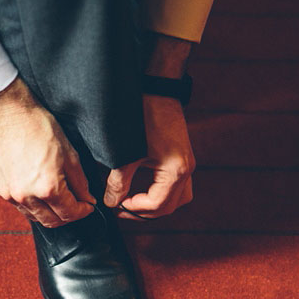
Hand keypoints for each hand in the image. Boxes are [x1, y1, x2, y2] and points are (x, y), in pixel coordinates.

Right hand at [0, 77, 94, 226]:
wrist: (11, 114)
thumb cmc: (41, 128)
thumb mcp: (70, 154)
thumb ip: (80, 182)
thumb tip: (87, 200)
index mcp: (48, 187)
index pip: (70, 213)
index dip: (83, 211)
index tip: (88, 206)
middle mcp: (27, 196)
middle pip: (53, 221)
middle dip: (68, 216)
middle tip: (76, 205)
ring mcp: (11, 195)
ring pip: (36, 217)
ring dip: (50, 213)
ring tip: (58, 199)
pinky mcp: (1, 190)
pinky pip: (21, 207)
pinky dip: (33, 206)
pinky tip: (40, 192)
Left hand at [103, 94, 194, 218]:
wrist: (156, 87)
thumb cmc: (142, 116)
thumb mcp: (125, 154)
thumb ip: (118, 182)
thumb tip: (111, 202)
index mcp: (176, 170)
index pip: (156, 205)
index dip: (133, 209)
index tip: (115, 204)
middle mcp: (186, 169)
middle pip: (168, 207)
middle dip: (143, 211)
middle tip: (120, 207)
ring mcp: (186, 163)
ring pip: (176, 198)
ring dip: (154, 204)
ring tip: (131, 201)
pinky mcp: (181, 157)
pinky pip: (176, 186)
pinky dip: (159, 192)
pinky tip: (140, 188)